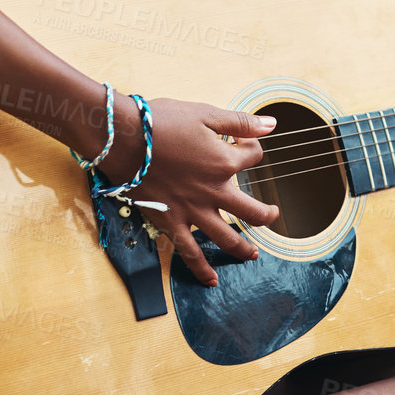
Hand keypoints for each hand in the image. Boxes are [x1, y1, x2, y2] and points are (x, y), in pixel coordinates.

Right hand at [98, 97, 279, 286]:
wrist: (122, 138)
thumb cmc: (161, 122)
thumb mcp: (205, 114)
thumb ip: (240, 121)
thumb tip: (271, 124)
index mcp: (225, 162)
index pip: (253, 158)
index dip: (251, 148)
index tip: (242, 142)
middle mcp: (214, 191)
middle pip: (252, 210)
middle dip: (266, 213)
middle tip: (272, 214)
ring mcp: (193, 210)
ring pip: (227, 238)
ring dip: (243, 248)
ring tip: (252, 254)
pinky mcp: (170, 222)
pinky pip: (189, 252)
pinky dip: (202, 269)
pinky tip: (212, 280)